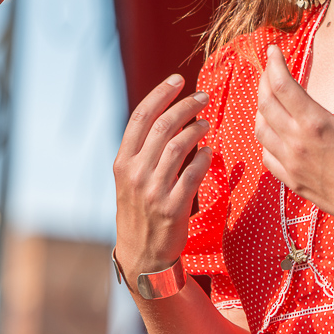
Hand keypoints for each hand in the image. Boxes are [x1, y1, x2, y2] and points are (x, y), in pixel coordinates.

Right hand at [113, 74, 212, 276]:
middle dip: (186, 106)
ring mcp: (152, 191)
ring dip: (197, 129)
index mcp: (122, 162)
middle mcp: (135, 173)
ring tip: (207, 123)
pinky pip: (193, 174)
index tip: (178, 79)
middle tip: (203, 97)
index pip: (141, 117)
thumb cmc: (139, 209)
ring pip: (179, 146)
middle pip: (163, 126)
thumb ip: (144, 150)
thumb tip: (170, 115)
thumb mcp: (130, 178)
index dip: (161, 93)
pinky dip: (204, 158)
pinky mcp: (172, 207)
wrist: (141, 255)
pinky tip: (210, 151)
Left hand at [254, 46, 333, 239]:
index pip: (283, 85)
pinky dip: (264, 137)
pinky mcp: (291, 180)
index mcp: (315, 123)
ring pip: (260, 129)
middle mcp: (296, 142)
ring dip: (261, 108)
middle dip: (264, 80)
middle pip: (266, 103)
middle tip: (270, 67)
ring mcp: (290, 163)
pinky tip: (272, 131)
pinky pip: (266, 155)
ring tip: (269, 96)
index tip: (272, 50)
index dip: (274, 64)